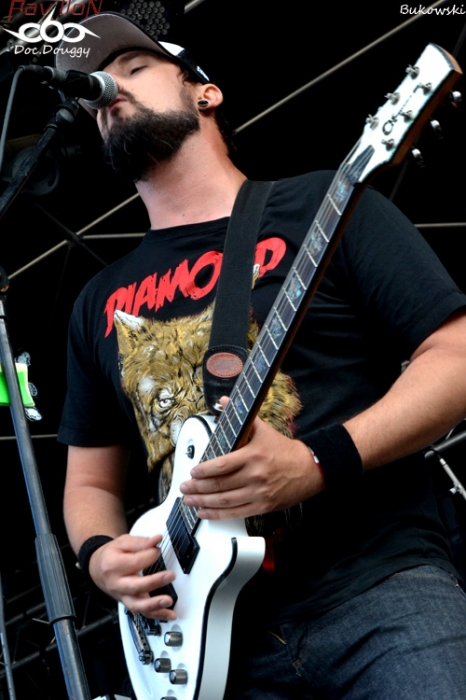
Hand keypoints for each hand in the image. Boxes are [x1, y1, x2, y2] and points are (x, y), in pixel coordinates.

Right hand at [88, 534, 176, 619]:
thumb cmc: (111, 555)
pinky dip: (157, 615)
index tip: (158, 550)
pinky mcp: (128, 603)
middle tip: (170, 575)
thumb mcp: (122, 542)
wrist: (97, 569)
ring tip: (168, 600)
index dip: (150, 555)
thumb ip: (141, 542)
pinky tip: (169, 614)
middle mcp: (117, 584)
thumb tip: (156, 540)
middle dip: (154, 582)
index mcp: (113, 565)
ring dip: (154, 604)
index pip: (135, 562)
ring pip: (137, 605)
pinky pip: (142, 612)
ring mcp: (122, 596)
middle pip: (135, 586)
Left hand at [180, 401, 323, 519]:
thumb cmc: (285, 450)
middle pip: (219, 485)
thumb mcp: (263, 429)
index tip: (193, 472)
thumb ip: (242, 418)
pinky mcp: (262, 506)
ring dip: (203, 502)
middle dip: (197, 488)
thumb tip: (224, 401)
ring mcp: (259, 493)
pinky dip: (218, 514)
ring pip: (225, 501)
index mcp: (252, 455)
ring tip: (189, 501)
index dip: (203, 471)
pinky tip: (206, 513)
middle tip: (185, 488)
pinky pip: (236, 513)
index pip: (221, 465)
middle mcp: (255, 475)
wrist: (309, 469)